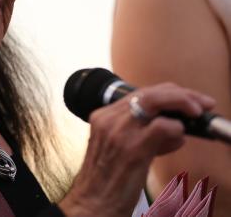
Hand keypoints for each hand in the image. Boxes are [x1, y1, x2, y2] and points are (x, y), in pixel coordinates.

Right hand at [59, 82, 214, 216]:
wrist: (92, 203)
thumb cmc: (107, 180)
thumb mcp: (117, 146)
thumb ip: (140, 131)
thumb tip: (173, 125)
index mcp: (103, 116)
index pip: (140, 92)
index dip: (168, 92)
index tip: (187, 98)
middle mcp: (109, 118)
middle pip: (150, 91)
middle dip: (182, 94)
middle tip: (201, 104)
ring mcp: (119, 131)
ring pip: (157, 100)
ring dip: (184, 105)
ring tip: (195, 117)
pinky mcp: (133, 148)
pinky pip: (164, 126)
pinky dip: (177, 131)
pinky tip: (176, 142)